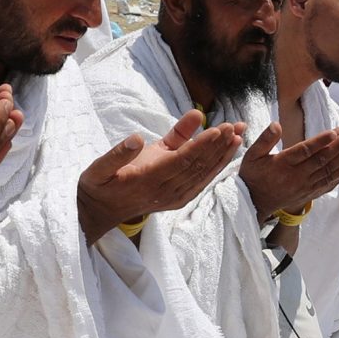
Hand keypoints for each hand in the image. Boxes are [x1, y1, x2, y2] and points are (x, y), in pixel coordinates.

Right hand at [77, 109, 245, 238]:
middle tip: (236, 125)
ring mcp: (173, 195)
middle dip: (218, 145)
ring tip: (240, 134)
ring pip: (203, 173)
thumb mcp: (99, 168)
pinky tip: (229, 151)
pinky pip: (201, 180)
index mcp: (148, 178)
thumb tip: (136, 138)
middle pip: (198, 165)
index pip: (181, 160)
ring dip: (223, 154)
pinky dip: (217, 165)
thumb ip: (118, 153)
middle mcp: (165, 189)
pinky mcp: (178, 197)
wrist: (100, 211)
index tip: (219, 129)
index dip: (201, 145)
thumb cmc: (99, 184)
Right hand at [240, 123, 338, 217]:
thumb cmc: (253, 174)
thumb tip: (276, 124)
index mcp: (282, 164)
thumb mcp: (252, 155)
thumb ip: (265, 139)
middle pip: (321, 160)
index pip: (305, 151)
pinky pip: (328, 183)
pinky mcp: (310, 193)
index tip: (334, 132)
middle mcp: (296, 176)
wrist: (254, 203)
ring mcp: (305, 186)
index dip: (321, 142)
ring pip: (328, 171)